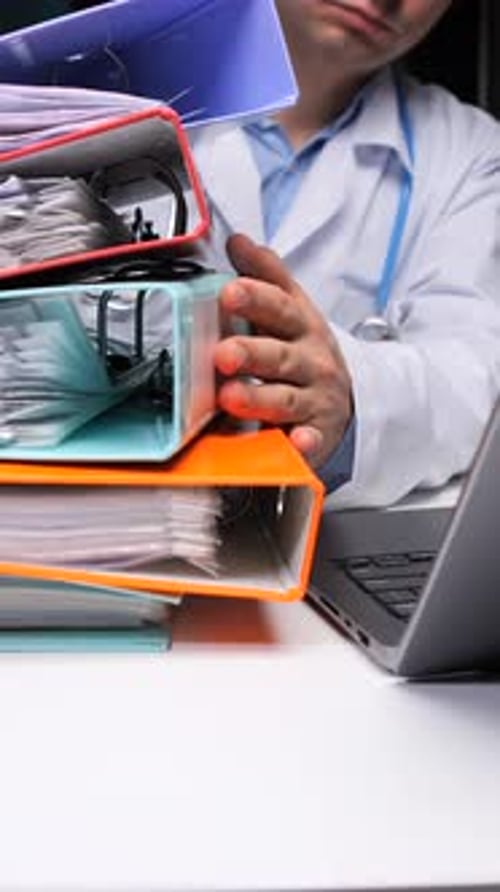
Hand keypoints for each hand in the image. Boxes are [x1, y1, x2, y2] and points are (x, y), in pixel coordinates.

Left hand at [214, 233, 353, 468]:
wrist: (344, 398)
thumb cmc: (307, 352)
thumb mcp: (294, 309)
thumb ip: (267, 276)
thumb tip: (238, 241)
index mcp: (301, 326)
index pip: (279, 308)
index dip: (255, 298)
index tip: (230, 291)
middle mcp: (310, 361)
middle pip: (279, 355)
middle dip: (251, 353)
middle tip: (223, 353)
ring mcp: (315, 399)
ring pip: (286, 399)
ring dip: (260, 399)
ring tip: (232, 397)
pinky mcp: (319, 434)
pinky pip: (311, 440)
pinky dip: (303, 444)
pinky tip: (294, 443)